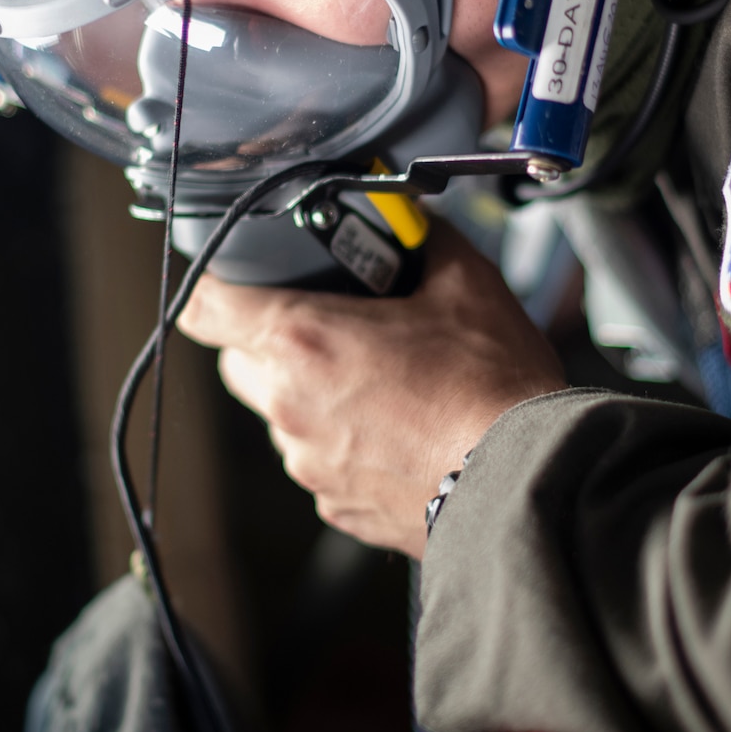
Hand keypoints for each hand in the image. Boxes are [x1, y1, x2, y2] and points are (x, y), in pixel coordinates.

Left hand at [176, 219, 565, 556]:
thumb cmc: (494, 388)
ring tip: (378, 381)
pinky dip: (344, 443)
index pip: (204, 309)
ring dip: (309, 395)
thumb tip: (415, 223)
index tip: (236, 280)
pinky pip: (319, 462)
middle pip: (236, 363)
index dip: (215, 287)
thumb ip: (427, 241)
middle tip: (326, 324)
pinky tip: (399, 429)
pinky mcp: (336, 508)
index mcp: (303, 341)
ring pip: (279, 416)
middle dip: (267, 340)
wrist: (526, 482)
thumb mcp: (467, 285)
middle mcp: (290, 407)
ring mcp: (310, 465)